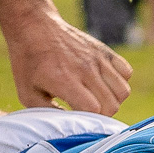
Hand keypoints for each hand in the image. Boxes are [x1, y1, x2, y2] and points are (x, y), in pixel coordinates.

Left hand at [4, 7, 132, 115]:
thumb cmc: (28, 63)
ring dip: (113, 100)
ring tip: (97, 99)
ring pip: (123, 91)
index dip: (89, 121)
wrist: (34, 26)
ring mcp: (97, 58)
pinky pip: (126, 73)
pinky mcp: (104, 51)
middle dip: (102, 115)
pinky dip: (119, 82)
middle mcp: (85, 68)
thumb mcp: (27, 93)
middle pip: (112, 104)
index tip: (79, 120)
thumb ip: (47, 113)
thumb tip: (69, 126)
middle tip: (87, 112)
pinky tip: (103, 84)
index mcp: (64, 80)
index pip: (93, 109)